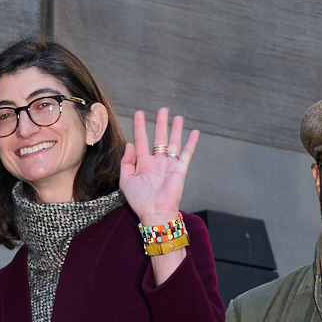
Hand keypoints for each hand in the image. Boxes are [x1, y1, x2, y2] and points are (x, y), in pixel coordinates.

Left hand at [118, 107, 198, 230]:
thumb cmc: (139, 200)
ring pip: (173, 142)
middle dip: (161, 123)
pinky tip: (194, 132)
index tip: (139, 113)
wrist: (154, 213)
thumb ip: (127, 161)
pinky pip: (186, 153)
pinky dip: (191, 142)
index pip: (141, 140)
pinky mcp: (179, 169)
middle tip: (162, 109)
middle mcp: (157, 161)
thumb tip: (130, 144)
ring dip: (176, 129)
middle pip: (159, 137)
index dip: (140, 126)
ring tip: (178, 117)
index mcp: (143, 163)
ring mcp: (169, 164)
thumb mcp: (126, 180)